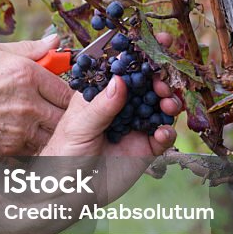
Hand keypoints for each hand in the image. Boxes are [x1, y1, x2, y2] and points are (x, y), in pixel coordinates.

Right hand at [0, 36, 72, 154]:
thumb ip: (28, 48)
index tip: (59, 94)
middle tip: (53, 110)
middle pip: (66, 113)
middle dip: (63, 113)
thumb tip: (55, 41)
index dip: (66, 92)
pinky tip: (24, 134)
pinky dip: (36, 143)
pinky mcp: (11, 146)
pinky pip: (37, 147)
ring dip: (52, 130)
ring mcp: (20, 127)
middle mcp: (27, 101)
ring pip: (55, 133)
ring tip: (39, 124)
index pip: (67, 88)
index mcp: (26, 73)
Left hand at [39, 32, 181, 202]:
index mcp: (101, 93)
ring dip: (169, 102)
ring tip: (168, 105)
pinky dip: (166, 132)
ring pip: (161, 106)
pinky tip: (162, 134)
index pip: (124, 66)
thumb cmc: (62, 155)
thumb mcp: (78, 127)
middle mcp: (120, 105)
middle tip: (165, 82)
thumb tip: (120, 80)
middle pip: (149, 83)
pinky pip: (163, 136)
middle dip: (162, 78)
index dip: (141, 53)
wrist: (68, 193)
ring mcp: (135, 126)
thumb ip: (101, 106)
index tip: (160, 40)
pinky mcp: (145, 149)